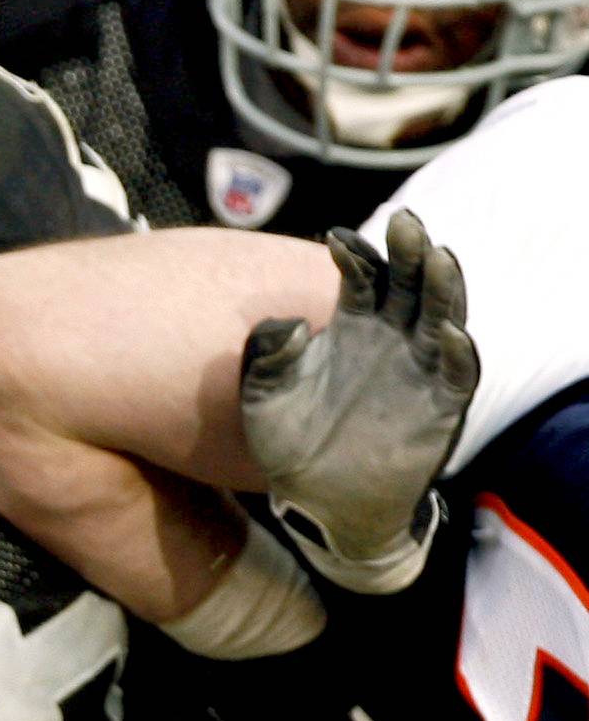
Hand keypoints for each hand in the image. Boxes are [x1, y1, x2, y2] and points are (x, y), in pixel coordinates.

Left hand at [240, 209, 476, 594]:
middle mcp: (394, 335)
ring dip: (443, 286)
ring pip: (441, 315)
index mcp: (355, 322)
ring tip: (438, 256)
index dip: (355, 255)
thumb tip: (289, 325)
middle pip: (410, 282)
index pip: (364, 275)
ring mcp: (420, 367)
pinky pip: (456, 372)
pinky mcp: (440, 404)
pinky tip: (448, 332)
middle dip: (410, 251)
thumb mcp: (263, 395)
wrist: (314, 500)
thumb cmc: (290, 440)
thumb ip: (267, 356)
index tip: (334, 239)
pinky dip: (457, 352)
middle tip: (405, 221)